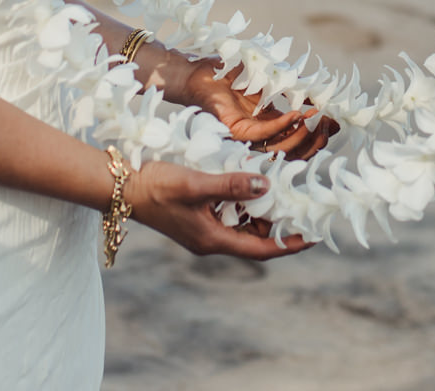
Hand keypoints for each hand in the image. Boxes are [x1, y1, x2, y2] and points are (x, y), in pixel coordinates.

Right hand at [126, 161, 312, 259]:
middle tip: (304, 211)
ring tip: (286, 199)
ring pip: (242, 227)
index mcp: (213, 240)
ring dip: (263, 215)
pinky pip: (229, 217)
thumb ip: (231, 186)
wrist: (122, 188)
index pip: (261, 249)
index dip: (288, 244)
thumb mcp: (197, 184)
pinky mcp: (196, 219)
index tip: (312, 236)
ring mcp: (202, 230)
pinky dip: (245, 206)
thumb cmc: (157, 187)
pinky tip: (253, 188)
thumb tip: (266, 187)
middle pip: (254, 240)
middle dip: (280, 228)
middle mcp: (210, 240)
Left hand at [183, 57, 336, 162]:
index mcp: (273, 124)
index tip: (336, 121)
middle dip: (316, 139)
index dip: (320, 135)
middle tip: (329, 123)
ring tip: (316, 119)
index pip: (302, 140)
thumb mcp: (275, 80)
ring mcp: (249, 136)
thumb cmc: (235, 73)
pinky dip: (282, 125)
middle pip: (295, 152)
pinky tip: (296, 115)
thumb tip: (328, 102)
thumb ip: (298, 92)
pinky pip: (263, 134)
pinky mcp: (235, 131)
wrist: (202, 70)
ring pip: (281, 149)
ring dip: (303, 135)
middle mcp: (262, 135)